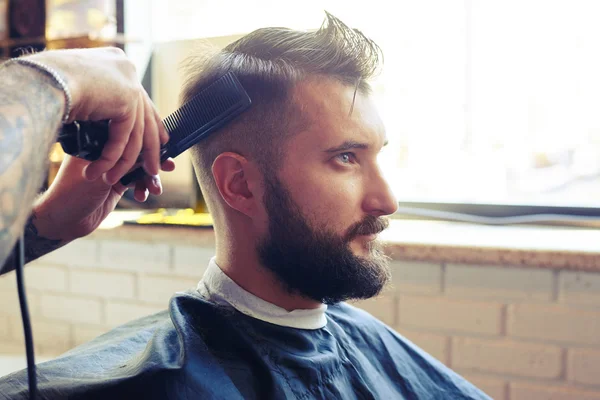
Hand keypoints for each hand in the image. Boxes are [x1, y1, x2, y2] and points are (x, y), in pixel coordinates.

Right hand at [26, 47, 167, 184]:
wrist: (37, 78)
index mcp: (118, 62)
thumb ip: (98, 100)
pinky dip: (111, 159)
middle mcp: (127, 69)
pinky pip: (123, 138)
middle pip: (145, 116)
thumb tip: (106, 116)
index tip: (160, 141)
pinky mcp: (126, 100)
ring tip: (116, 180)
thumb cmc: (44, 84)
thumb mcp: (76, 90)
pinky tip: (102, 173)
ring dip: (125, 162)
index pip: (140, 98)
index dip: (150, 122)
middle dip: (150, 147)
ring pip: (137, 133)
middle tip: (153, 168)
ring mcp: (129, 83)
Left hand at [31, 155, 175, 241]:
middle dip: (153, 160)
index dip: (145, 141)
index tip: (162, 146)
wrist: (64, 221)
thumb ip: (125, 163)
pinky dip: (142, 188)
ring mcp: (111, 168)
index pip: (126, 134)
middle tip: (168, 166)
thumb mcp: (102, 175)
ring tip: (156, 188)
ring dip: (150, 178)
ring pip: (139, 167)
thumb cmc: (72, 193)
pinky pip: (136, 181)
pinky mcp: (115, 183)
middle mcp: (105, 152)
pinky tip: (143, 196)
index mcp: (95, 142)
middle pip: (136, 151)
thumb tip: (149, 153)